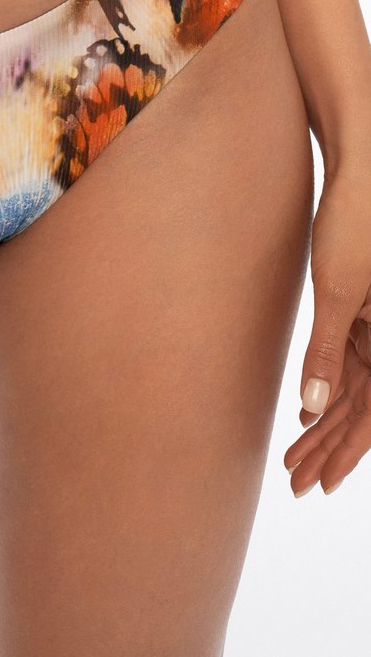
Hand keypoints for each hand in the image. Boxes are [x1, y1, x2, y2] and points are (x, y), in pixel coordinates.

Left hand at [283, 167, 370, 495]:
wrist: (362, 171)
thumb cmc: (354, 223)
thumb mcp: (337, 291)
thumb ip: (326, 353)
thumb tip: (311, 409)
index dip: (349, 454)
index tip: (322, 485)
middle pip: (367, 409)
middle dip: (332, 449)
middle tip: (296, 483)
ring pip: (357, 391)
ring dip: (326, 425)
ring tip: (292, 458)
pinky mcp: (366, 311)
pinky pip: (352, 365)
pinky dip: (329, 391)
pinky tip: (305, 415)